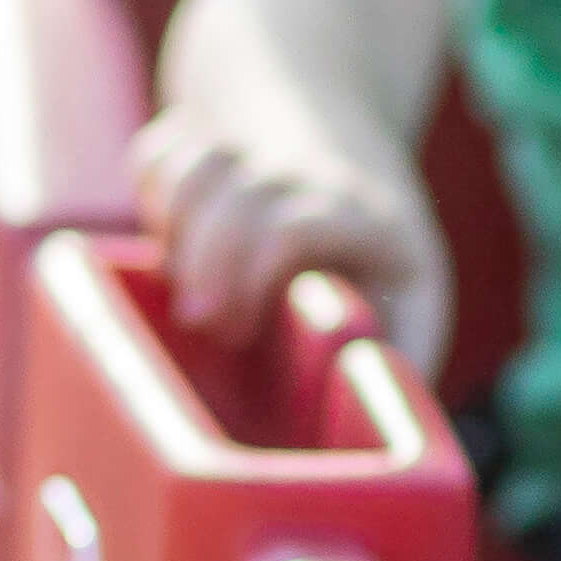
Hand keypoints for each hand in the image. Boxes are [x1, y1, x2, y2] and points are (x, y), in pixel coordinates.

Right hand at [129, 106, 450, 377]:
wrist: (351, 144)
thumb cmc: (379, 255)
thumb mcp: (410, 299)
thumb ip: (394, 359)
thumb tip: (372, 431)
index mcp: (370, 219)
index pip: (298, 224)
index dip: (253, 271)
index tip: (235, 329)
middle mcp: (315, 174)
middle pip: (241, 199)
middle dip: (206, 261)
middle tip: (199, 318)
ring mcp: (260, 147)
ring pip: (195, 166)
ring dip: (173, 222)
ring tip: (183, 274)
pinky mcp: (207, 130)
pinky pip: (157, 154)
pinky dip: (149, 190)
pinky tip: (169, 230)